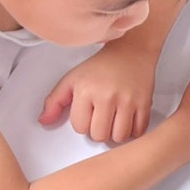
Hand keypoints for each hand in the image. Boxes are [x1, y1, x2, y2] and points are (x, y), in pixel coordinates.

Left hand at [38, 46, 155, 142]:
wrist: (131, 52)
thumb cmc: (102, 67)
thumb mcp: (73, 79)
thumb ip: (55, 101)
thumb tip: (44, 121)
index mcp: (86, 91)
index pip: (80, 127)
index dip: (83, 123)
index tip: (88, 114)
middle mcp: (107, 96)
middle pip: (100, 135)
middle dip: (99, 131)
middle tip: (102, 119)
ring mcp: (127, 101)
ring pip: (119, 137)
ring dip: (116, 133)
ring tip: (115, 121)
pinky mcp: (144, 104)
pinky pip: (138, 131)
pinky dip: (133, 131)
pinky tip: (128, 120)